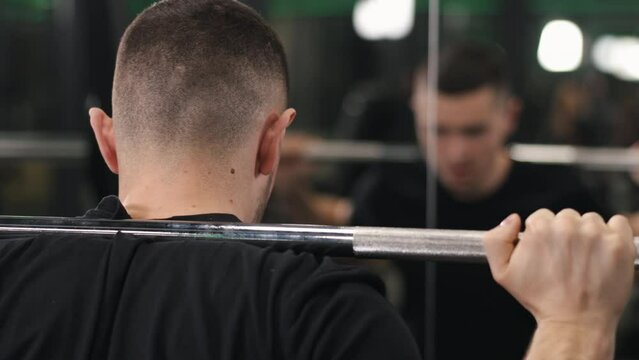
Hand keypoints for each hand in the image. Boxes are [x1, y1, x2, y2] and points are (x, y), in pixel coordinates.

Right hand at [484, 209, 634, 329]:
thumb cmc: (540, 299)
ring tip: (584, 260)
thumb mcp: (502, 273)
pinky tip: (603, 252)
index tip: (548, 251)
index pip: (542, 216)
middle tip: (566, 257)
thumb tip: (512, 220)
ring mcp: (596, 234)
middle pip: (567, 216)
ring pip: (591, 220)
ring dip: (588, 234)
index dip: (543, 234)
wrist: (575, 322)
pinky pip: (618, 223)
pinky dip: (613, 233)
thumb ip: (495, 241)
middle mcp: (567, 227)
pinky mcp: (619, 243)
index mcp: (540, 229)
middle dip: (565, 233)